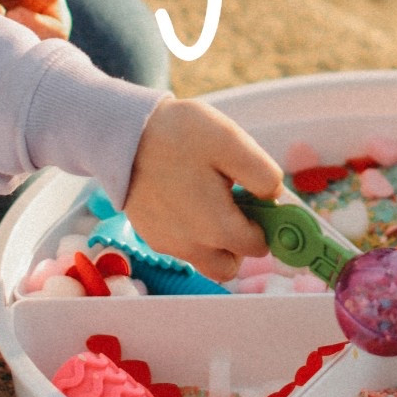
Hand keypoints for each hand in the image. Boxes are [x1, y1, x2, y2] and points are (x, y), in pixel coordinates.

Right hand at [124, 99, 281, 281]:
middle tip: (235, 203)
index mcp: (217, 227)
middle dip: (240, 241)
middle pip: (231, 264)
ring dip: (215, 238)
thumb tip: (276, 197)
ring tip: (208, 196)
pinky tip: (185, 196)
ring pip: (205, 258)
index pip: (258, 246)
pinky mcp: (150, 234)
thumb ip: (262, 174)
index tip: (261, 200)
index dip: (266, 223)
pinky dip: (191, 231)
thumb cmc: (178, 134)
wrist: (121, 133)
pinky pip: (181, 246)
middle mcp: (192, 245)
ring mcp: (168, 243)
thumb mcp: (230, 141)